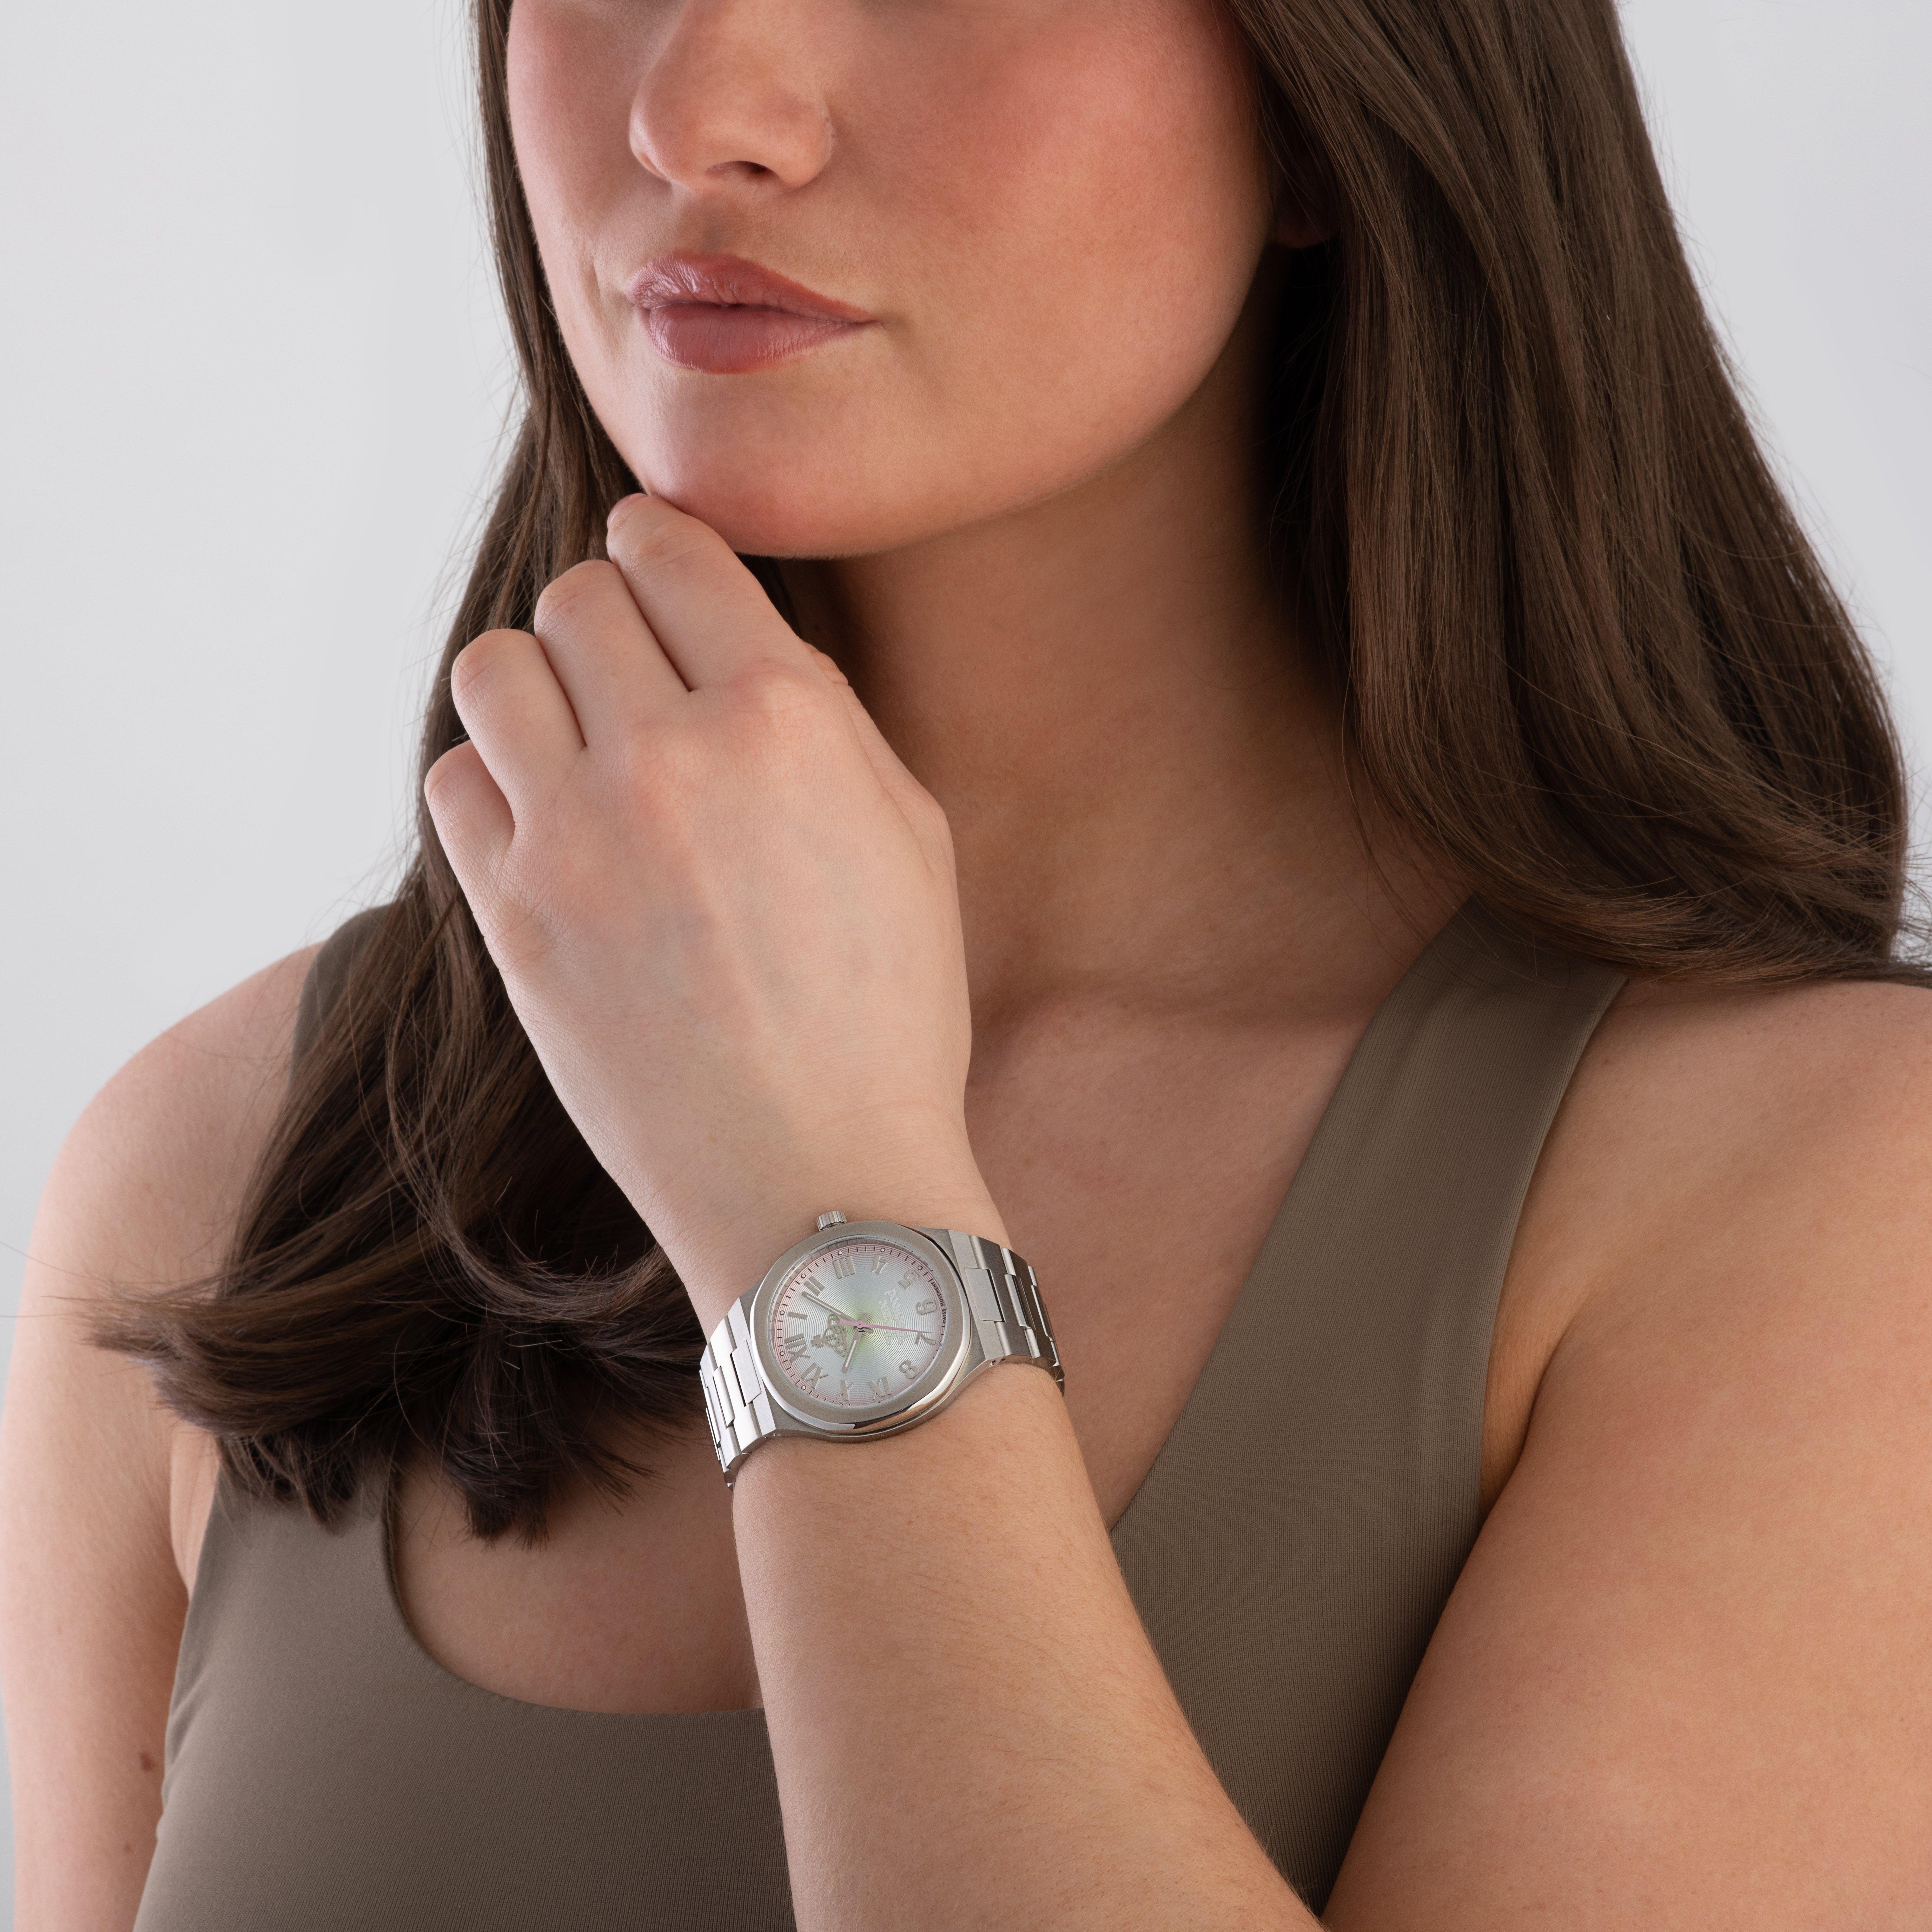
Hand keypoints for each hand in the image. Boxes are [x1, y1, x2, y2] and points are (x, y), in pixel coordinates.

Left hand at [423, 494, 1002, 1326]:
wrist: (819, 1182)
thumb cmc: (889, 1016)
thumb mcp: (912, 838)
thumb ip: (825, 717)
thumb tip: (737, 641)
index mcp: (787, 719)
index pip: (673, 549)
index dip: (658, 546)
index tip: (655, 567)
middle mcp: (671, 755)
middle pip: (576, 598)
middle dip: (604, 620)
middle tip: (629, 676)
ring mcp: (576, 836)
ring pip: (491, 668)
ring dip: (531, 686)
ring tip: (572, 742)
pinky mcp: (510, 917)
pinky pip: (453, 784)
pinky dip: (492, 787)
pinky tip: (545, 831)